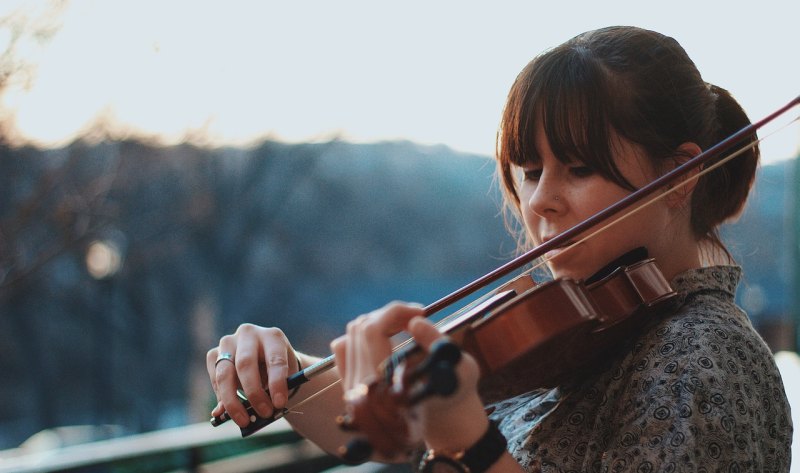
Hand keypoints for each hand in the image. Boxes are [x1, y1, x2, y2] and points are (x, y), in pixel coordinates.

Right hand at [206, 324, 298, 426]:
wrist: (265, 361)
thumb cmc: (278, 372)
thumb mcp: (284, 379)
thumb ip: (271, 392)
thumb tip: (249, 414)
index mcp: (273, 336)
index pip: (275, 359)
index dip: (277, 383)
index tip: (280, 404)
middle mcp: (249, 334)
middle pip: (245, 364)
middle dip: (254, 393)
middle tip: (264, 414)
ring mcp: (228, 342)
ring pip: (225, 373)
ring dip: (232, 401)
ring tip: (244, 420)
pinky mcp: (214, 353)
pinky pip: (214, 378)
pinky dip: (221, 397)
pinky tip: (228, 410)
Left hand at [330, 302, 487, 451]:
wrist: (436, 426)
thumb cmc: (452, 399)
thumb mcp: (457, 371)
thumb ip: (435, 342)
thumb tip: (415, 321)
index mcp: (381, 385)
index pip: (373, 330)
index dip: (396, 312)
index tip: (421, 312)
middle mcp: (359, 386)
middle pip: (361, 328)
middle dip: (390, 315)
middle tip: (414, 317)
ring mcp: (350, 386)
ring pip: (352, 335)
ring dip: (378, 322)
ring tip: (403, 325)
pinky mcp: (349, 386)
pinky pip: (344, 349)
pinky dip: (362, 335)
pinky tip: (384, 337)